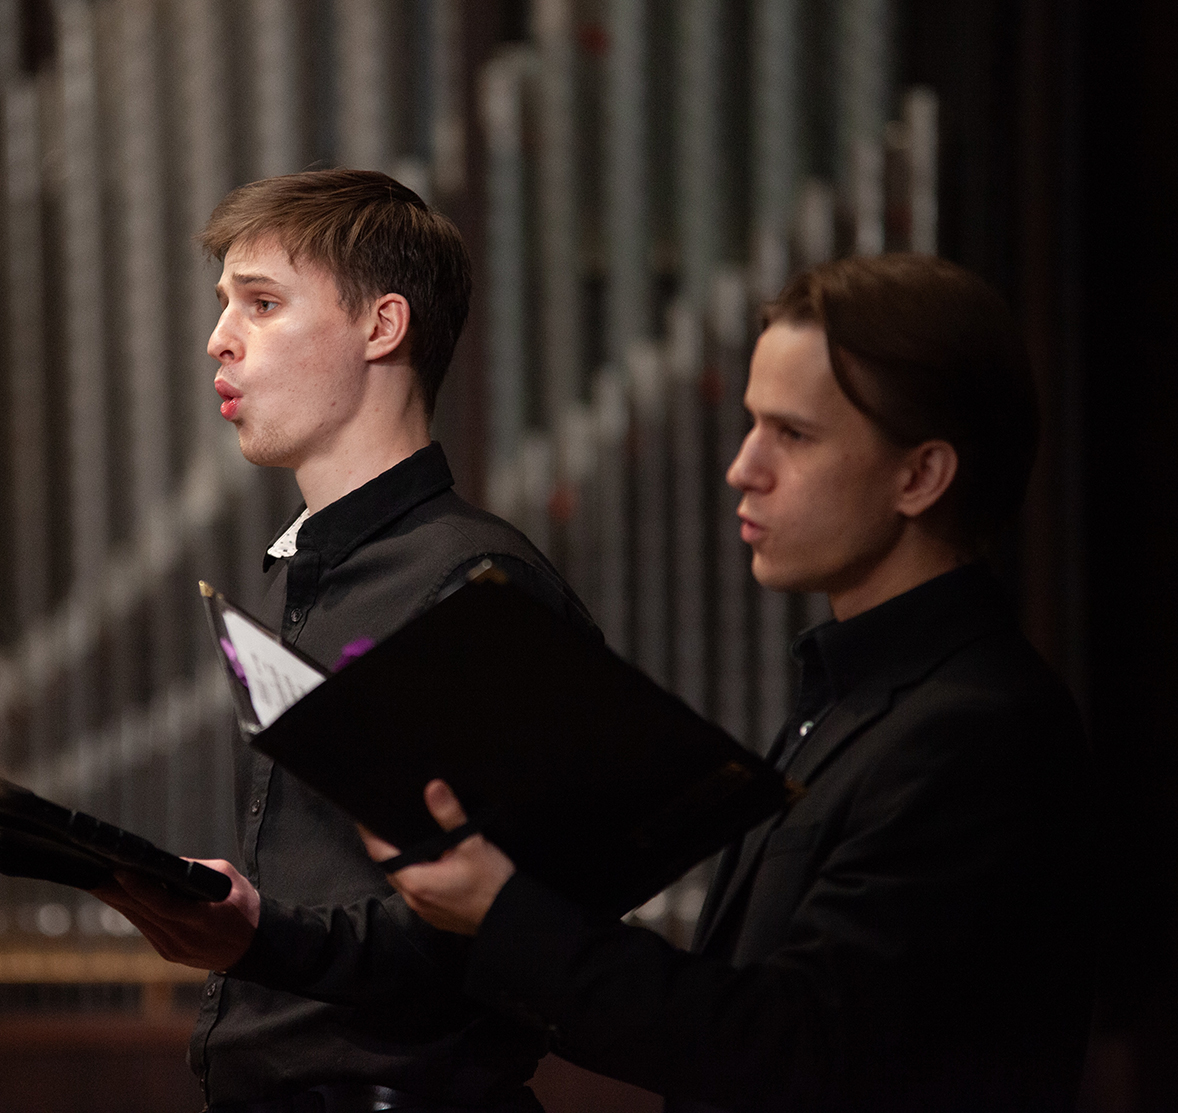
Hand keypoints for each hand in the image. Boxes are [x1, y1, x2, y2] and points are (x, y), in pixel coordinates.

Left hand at [91, 859, 259, 971]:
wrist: (255, 947)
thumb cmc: (245, 906)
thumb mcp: (230, 879)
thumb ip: (197, 870)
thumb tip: (163, 865)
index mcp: (203, 920)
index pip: (163, 904)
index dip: (139, 888)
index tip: (119, 871)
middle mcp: (184, 939)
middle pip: (143, 913)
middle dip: (117, 892)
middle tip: (95, 873)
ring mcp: (174, 949)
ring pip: (139, 921)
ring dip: (119, 901)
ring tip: (100, 881)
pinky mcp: (169, 953)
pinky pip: (146, 928)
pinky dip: (134, 911)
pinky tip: (120, 897)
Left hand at [359, 780, 515, 935]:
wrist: (509, 917)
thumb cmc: (491, 883)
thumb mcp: (471, 842)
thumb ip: (449, 814)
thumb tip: (433, 788)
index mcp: (416, 880)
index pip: (380, 853)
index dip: (370, 833)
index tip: (364, 817)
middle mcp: (414, 898)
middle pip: (389, 867)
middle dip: (386, 846)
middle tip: (387, 822)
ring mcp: (423, 909)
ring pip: (403, 880)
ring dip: (403, 862)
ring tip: (408, 840)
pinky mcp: (434, 915)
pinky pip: (416, 892)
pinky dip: (417, 876)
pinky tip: (431, 865)